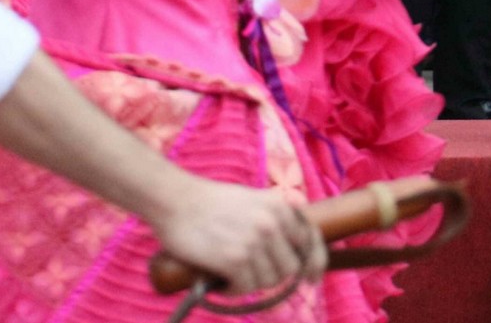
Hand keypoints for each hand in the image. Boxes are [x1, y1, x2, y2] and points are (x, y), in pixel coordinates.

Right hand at [148, 177, 325, 293]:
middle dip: (273, 275)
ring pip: (269, 280)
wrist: (175, 200)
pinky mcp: (234, 259)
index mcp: (280, 207)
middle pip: (290, 267)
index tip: (313, 278)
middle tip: (251, 273)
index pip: (310, 240)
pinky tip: (223, 282)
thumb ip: (275, 219)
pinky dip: (235, 290)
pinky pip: (246, 287)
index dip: (315, 263)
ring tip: (232, 274)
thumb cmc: (211, 203)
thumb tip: (292, 250)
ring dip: (251, 283)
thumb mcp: (255, 201)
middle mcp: (272, 223)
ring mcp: (254, 241)